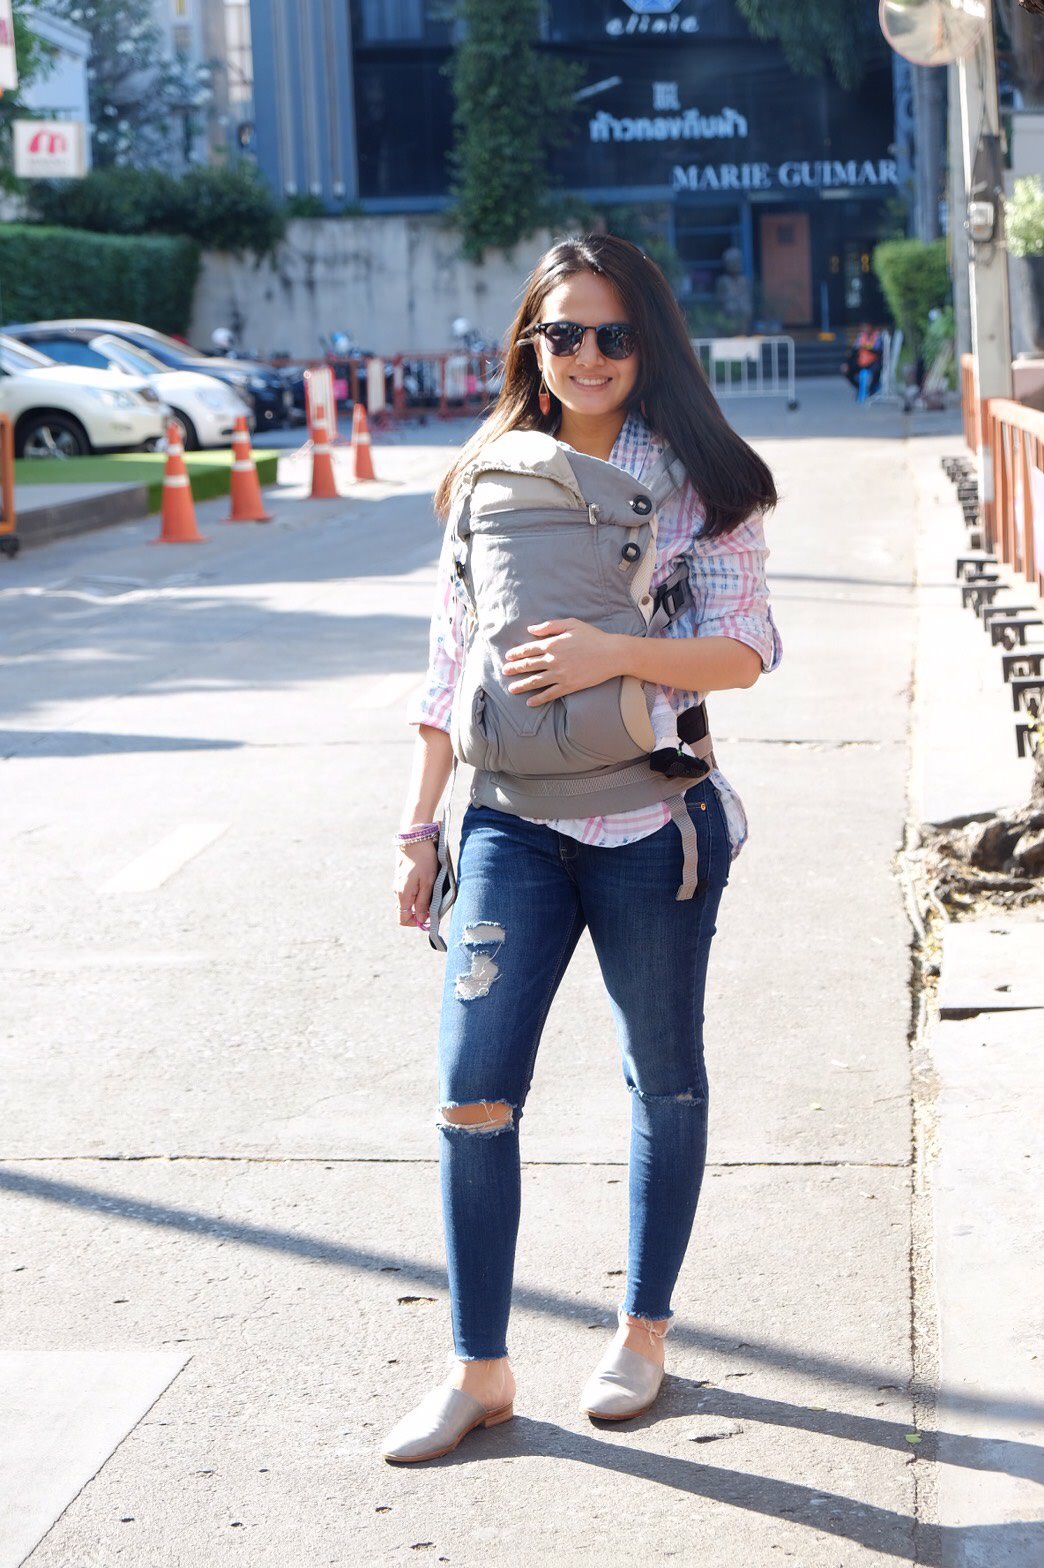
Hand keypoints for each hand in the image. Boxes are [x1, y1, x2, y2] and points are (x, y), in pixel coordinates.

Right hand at [394, 839, 437, 930]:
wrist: (415, 837)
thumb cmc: (424, 860)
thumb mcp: (428, 883)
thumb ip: (423, 903)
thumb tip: (421, 920)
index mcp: (403, 894)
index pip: (403, 919)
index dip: (415, 923)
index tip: (429, 918)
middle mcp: (397, 891)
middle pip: (407, 910)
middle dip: (421, 911)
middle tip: (435, 901)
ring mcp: (398, 883)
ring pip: (409, 900)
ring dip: (421, 899)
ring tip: (433, 887)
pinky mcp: (402, 877)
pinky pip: (409, 890)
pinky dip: (419, 891)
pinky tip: (428, 880)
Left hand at [503, 619, 622, 706]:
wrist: (612, 654)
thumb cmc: (593, 637)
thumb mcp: (571, 624)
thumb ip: (550, 626)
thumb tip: (531, 629)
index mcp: (553, 644)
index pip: (529, 649)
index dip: (517, 653)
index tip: (508, 657)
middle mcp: (554, 660)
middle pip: (529, 665)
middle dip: (515, 669)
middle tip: (505, 671)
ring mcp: (560, 674)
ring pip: (535, 681)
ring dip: (522, 686)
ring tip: (512, 689)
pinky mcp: (569, 686)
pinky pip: (550, 694)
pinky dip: (539, 699)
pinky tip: (530, 702)